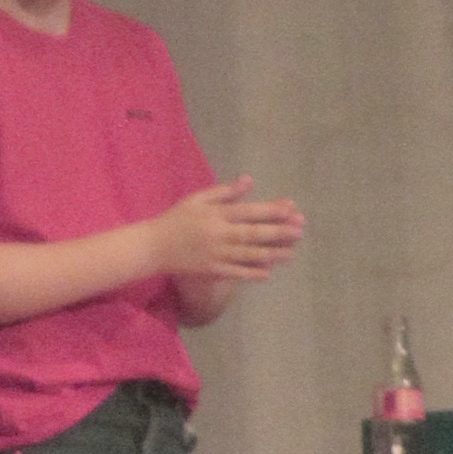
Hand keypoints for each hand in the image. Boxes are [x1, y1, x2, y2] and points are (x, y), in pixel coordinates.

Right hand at [157, 178, 306, 286]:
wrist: (152, 246)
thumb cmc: (176, 219)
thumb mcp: (197, 199)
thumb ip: (224, 192)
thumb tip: (249, 180)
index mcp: (215, 214)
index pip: (248, 211)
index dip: (271, 211)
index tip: (291, 209)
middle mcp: (218, 234)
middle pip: (252, 233)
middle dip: (278, 232)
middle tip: (300, 231)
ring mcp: (215, 254)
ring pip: (248, 254)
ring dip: (271, 254)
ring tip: (291, 252)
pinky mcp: (211, 270)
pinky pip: (234, 272)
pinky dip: (251, 273)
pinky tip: (268, 273)